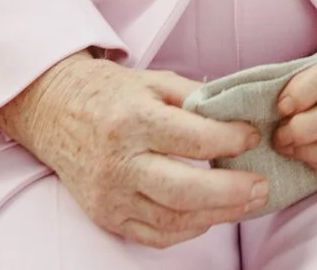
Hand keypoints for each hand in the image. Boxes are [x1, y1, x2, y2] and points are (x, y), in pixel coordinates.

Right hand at [0, 53, 267, 245]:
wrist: (54, 111)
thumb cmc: (111, 93)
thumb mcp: (154, 81)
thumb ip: (197, 98)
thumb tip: (242, 114)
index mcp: (133, 120)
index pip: (193, 139)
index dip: (231, 140)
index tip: (254, 137)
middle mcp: (119, 162)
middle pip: (184, 190)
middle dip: (232, 192)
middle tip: (262, 186)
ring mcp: (109, 195)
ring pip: (172, 219)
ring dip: (218, 214)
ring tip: (247, 202)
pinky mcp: (105, 216)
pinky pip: (154, 235)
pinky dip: (188, 229)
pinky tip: (211, 214)